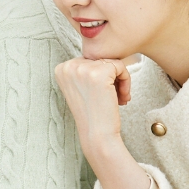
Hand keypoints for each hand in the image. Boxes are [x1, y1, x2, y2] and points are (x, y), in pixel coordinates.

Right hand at [53, 57, 150, 188]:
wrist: (98, 135)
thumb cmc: (94, 114)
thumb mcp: (82, 88)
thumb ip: (85, 70)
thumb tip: (99, 52)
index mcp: (61, 69)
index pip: (90, 60)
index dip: (101, 77)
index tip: (103, 95)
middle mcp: (68, 66)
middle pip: (100, 60)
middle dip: (111, 78)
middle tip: (115, 97)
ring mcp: (82, 68)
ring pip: (111, 62)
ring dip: (120, 81)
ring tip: (119, 98)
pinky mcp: (99, 72)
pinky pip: (120, 66)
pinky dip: (127, 81)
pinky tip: (123, 98)